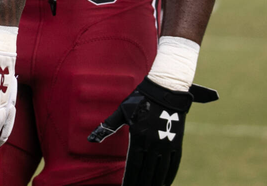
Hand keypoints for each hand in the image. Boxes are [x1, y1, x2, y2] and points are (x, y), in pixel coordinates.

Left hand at [88, 78, 217, 185]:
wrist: (164, 90)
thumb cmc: (139, 99)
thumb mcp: (121, 112)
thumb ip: (107, 127)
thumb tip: (90, 139)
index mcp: (138, 137)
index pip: (134, 165)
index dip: (130, 179)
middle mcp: (153, 143)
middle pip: (147, 172)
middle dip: (141, 184)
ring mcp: (166, 144)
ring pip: (160, 171)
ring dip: (154, 183)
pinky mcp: (176, 142)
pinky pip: (173, 164)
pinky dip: (168, 176)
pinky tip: (164, 183)